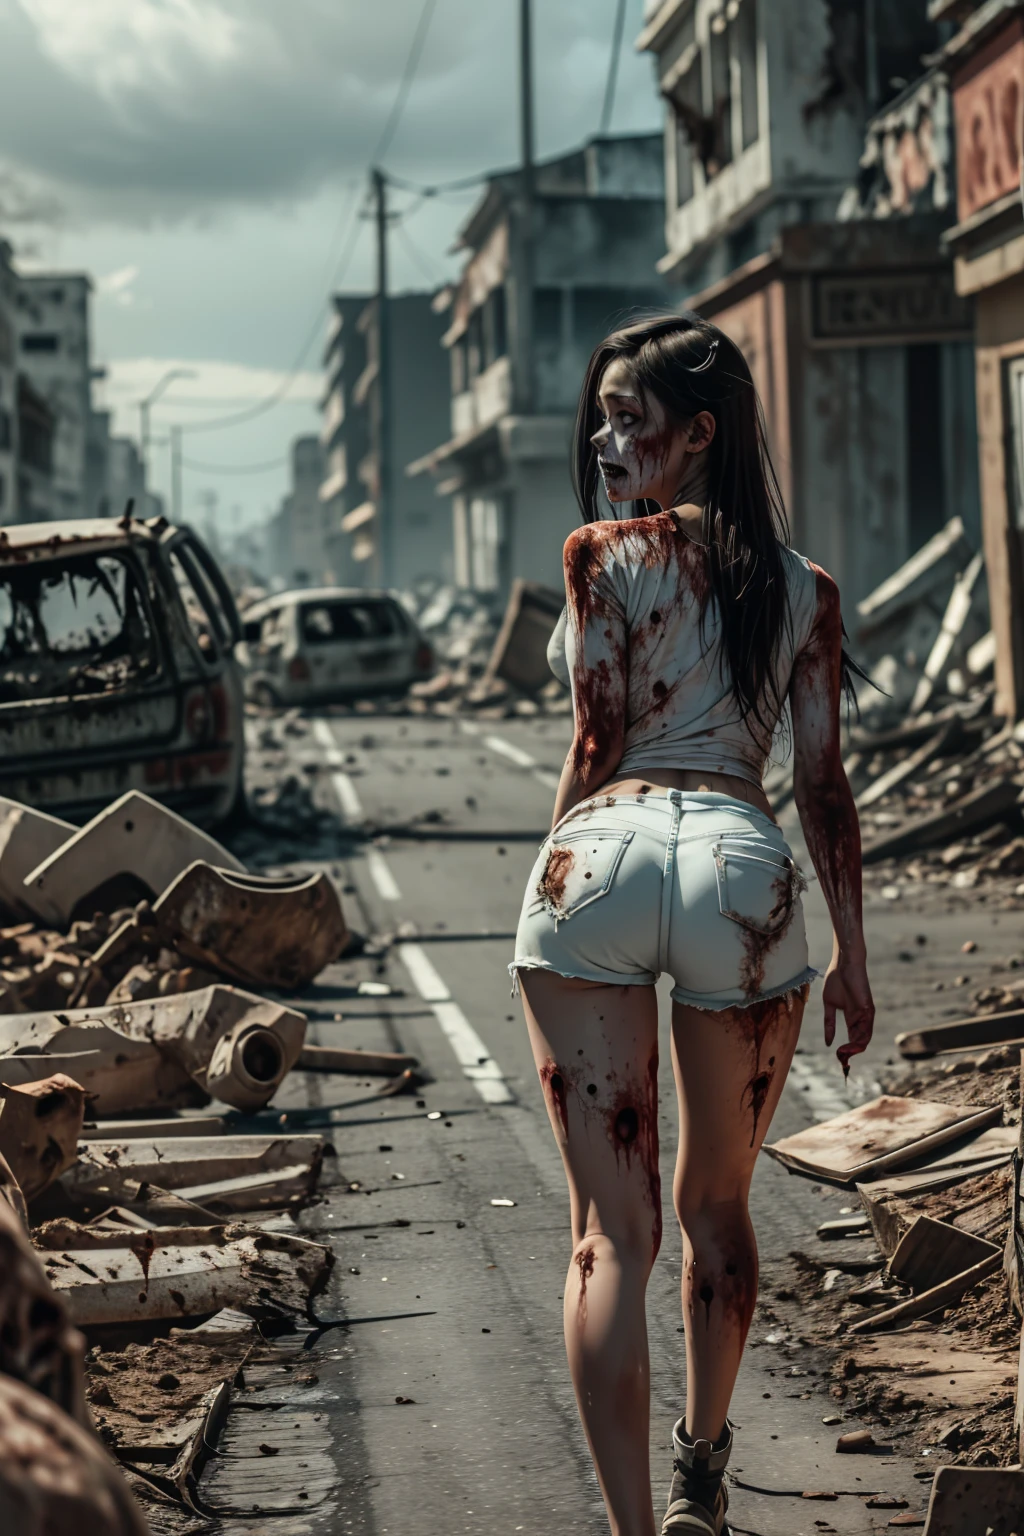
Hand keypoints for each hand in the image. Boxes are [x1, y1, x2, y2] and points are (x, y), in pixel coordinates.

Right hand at [822, 954, 873, 1075]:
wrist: (843, 964)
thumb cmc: (836, 980)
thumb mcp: (829, 1005)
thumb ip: (829, 1023)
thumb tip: (828, 1041)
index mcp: (852, 1017)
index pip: (853, 1039)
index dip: (846, 1050)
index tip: (838, 1058)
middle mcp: (861, 1018)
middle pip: (859, 1042)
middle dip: (850, 1053)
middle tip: (841, 1061)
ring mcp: (865, 1015)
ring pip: (864, 1039)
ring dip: (854, 1049)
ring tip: (844, 1055)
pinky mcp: (868, 1010)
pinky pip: (867, 1029)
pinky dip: (859, 1040)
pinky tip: (850, 1046)